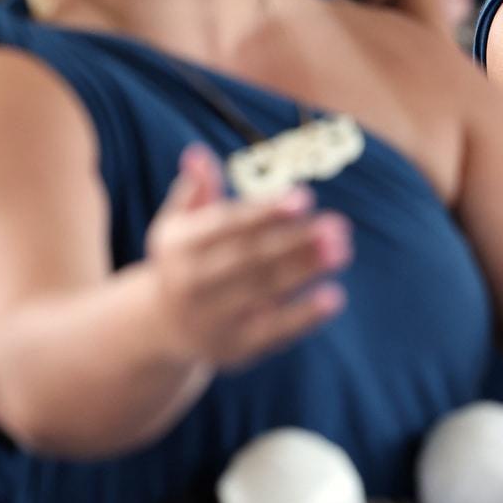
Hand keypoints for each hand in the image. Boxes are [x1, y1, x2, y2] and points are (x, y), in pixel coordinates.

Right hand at [145, 145, 350, 369]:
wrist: (161, 327)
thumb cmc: (185, 258)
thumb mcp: (180, 222)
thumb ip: (195, 188)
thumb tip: (197, 153)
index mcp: (180, 246)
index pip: (228, 225)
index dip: (267, 212)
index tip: (305, 197)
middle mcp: (192, 284)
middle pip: (251, 259)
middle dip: (296, 241)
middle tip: (336, 225)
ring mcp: (212, 319)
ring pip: (265, 291)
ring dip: (305, 270)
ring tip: (341, 249)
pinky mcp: (234, 348)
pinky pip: (272, 332)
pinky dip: (303, 316)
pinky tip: (334, 297)